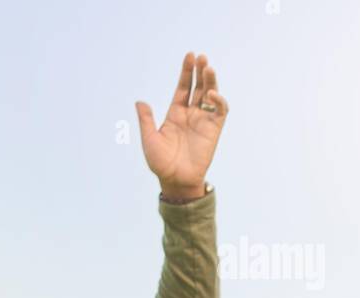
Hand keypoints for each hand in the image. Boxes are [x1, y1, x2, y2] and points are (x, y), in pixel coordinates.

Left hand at [135, 52, 228, 198]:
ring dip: (211, 81)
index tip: (189, 56)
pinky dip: (218, 100)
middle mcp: (190, 114)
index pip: (183, 87)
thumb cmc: (160, 162)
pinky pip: (220, 110)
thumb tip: (139, 102)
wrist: (175, 180)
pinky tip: (210, 94)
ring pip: (210, 95)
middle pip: (198, 87)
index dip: (186, 72)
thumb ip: (146, 120)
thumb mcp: (149, 139)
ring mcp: (203, 120)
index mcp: (175, 113)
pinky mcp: (214, 129)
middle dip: (200, 71)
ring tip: (208, 68)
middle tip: (201, 57)